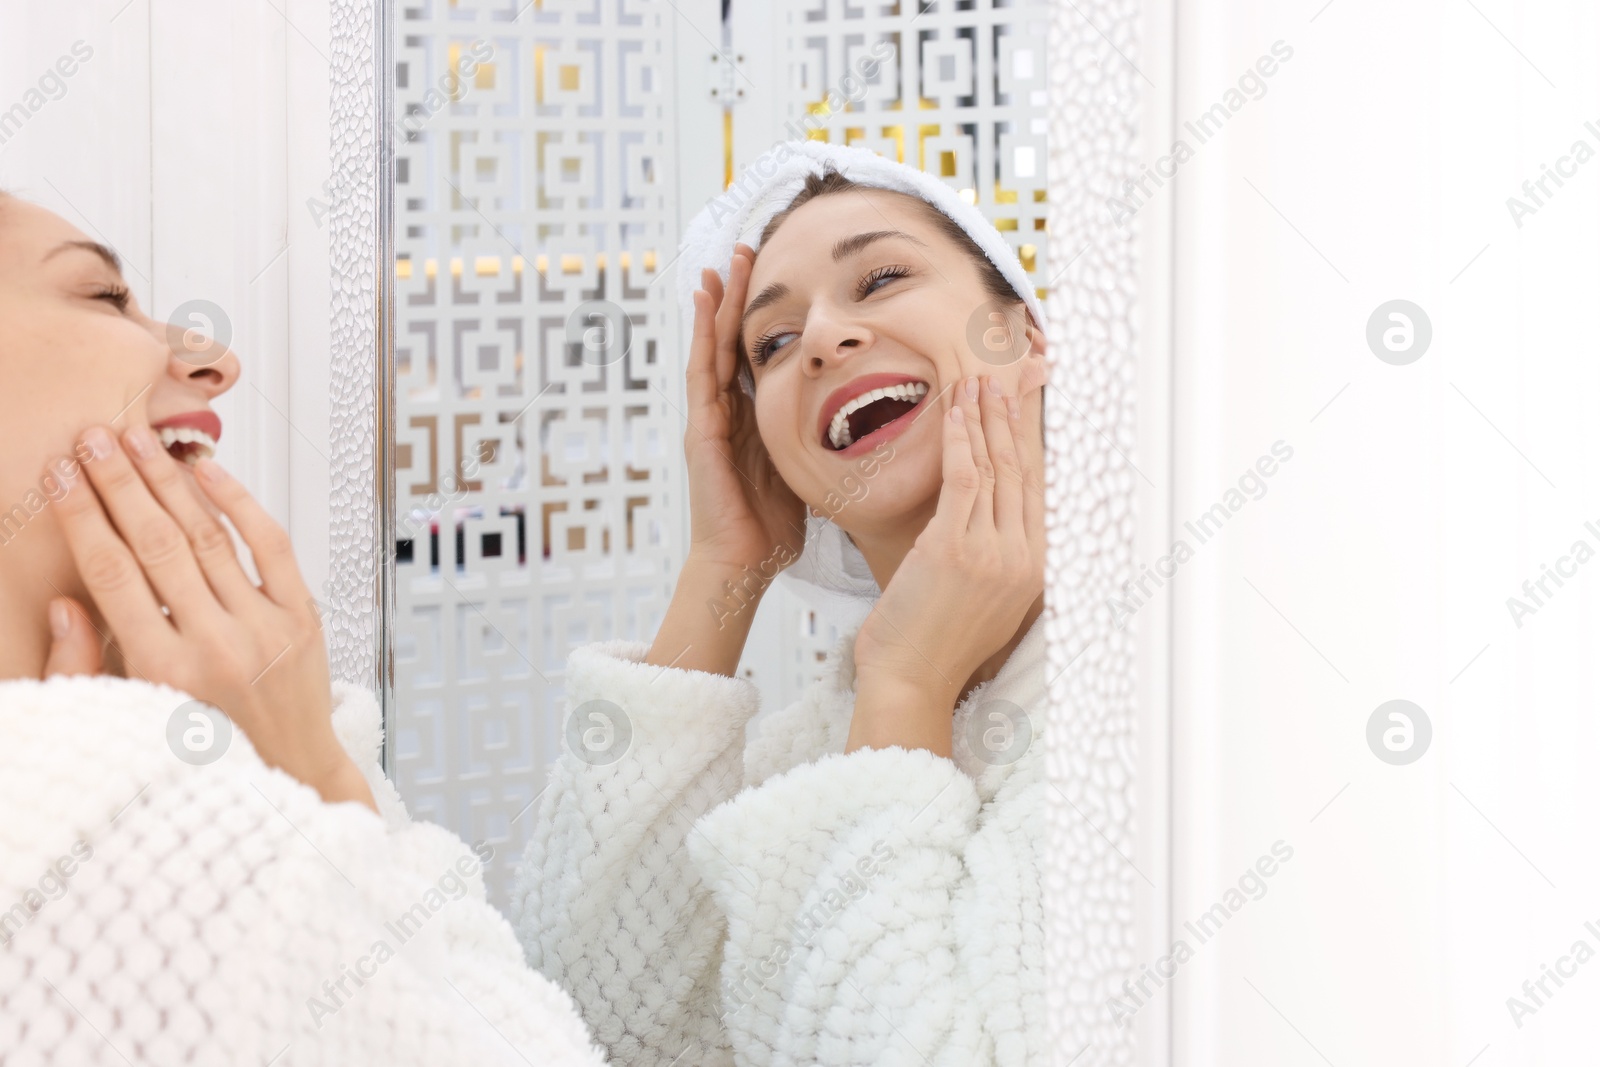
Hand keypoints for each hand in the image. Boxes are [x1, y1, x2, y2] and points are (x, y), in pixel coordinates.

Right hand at [49, 425, 375, 810]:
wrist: (291, 774)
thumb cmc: (205, 748)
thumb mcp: (133, 717)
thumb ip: (89, 665)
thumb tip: (64, 604)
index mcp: (165, 672)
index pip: (112, 575)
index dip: (81, 517)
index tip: (58, 476)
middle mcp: (217, 645)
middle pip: (156, 544)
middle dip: (118, 484)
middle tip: (92, 437)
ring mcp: (266, 628)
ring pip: (209, 537)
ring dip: (169, 482)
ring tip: (138, 440)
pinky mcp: (304, 618)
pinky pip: (271, 546)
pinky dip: (239, 504)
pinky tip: (208, 471)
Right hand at [682, 244, 806, 575]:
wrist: (744, 562)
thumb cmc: (773, 525)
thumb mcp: (805, 468)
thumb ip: (819, 439)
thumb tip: (863, 419)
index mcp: (750, 420)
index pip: (753, 356)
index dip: (762, 318)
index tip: (773, 278)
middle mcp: (726, 413)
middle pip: (730, 342)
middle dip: (737, 298)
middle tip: (746, 251)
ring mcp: (709, 420)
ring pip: (710, 349)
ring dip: (715, 306)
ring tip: (721, 265)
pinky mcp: (701, 432)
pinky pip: (701, 375)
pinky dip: (702, 337)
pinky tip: (705, 306)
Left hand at [851, 366, 1046, 733]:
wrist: (910, 681)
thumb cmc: (934, 642)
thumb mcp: (982, 596)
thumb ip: (996, 552)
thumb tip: (992, 508)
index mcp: (1037, 568)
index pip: (1040, 486)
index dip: (1036, 436)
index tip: (1032, 398)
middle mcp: (1024, 557)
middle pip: (1025, 468)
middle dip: (1018, 414)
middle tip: (1013, 370)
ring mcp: (994, 553)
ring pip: (997, 468)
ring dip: (987, 417)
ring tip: (980, 379)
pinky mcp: (955, 548)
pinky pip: (965, 479)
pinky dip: (963, 439)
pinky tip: (958, 410)